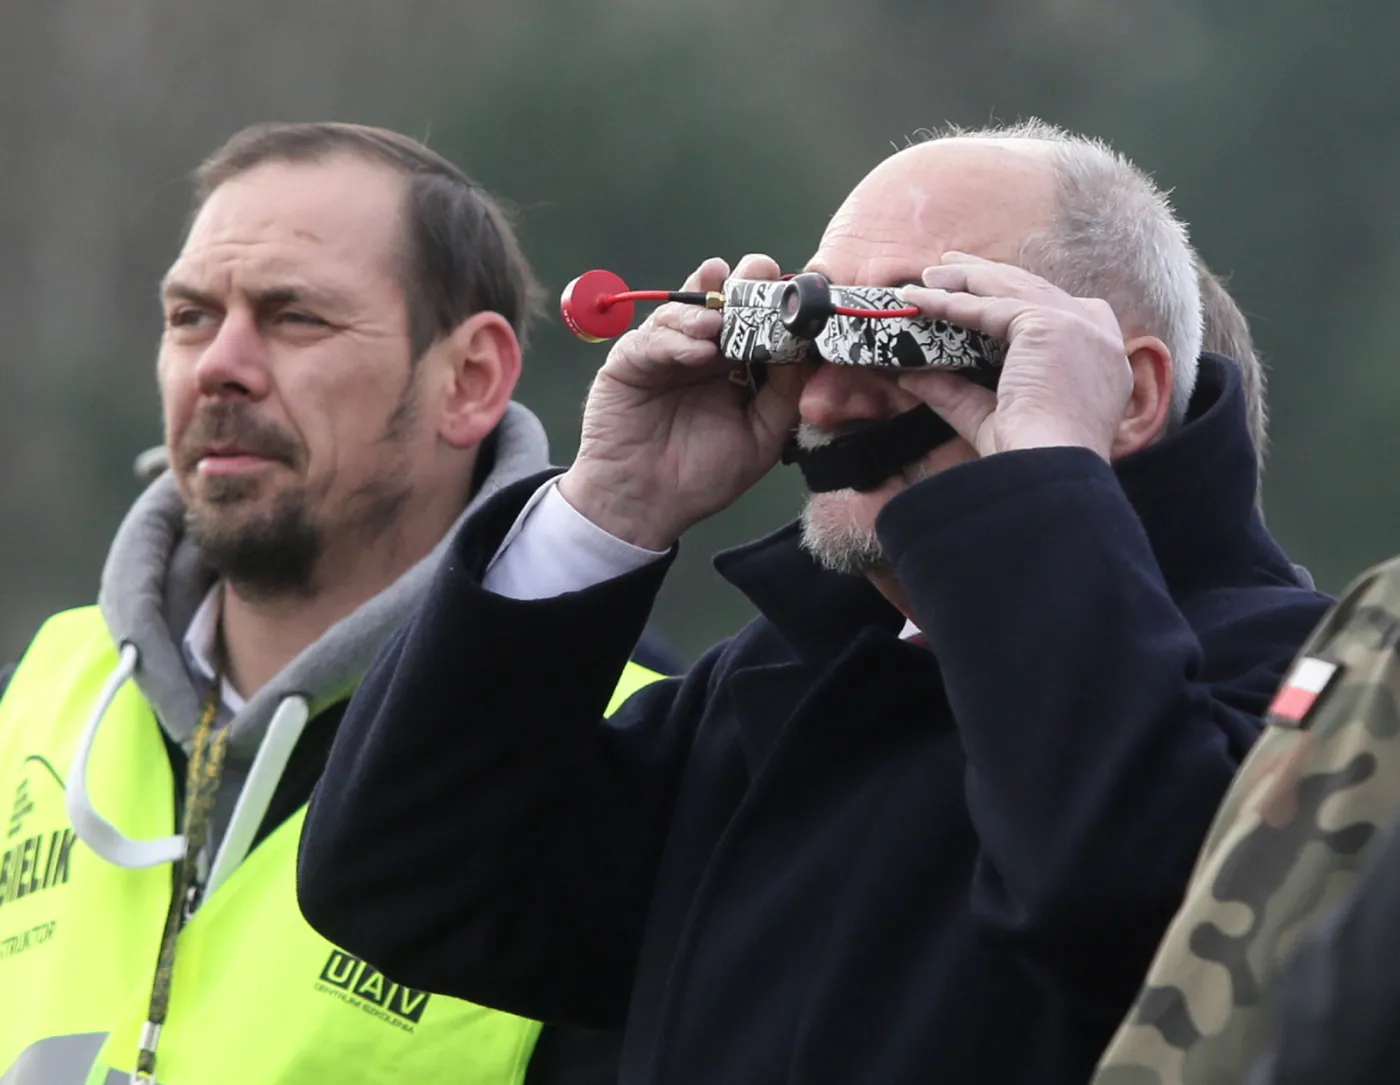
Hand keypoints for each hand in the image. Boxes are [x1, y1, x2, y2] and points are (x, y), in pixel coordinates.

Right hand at [558, 255, 805, 549]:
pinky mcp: (629, 361)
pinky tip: (698, 351)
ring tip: (721, 321)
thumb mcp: (761, 438)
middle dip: (743, 284)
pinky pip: (652, 339)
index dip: (774, 303)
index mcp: (735, 366)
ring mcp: (664, 352)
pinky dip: (676, 339)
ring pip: (684, 310)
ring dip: (707, 309)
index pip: (757, 321)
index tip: (793, 292)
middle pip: (722, 300)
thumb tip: (804, 350)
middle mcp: (701, 351)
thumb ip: (784, 395)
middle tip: (758, 273)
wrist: (645, 507)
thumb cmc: (701, 477)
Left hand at [896, 253, 1132, 460]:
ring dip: (964, 279)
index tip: (982, 292)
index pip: (1054, 312)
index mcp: (1100, 361)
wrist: (1050, 473)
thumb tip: (912, 377)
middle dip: (986, 277)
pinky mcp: (1050, 325)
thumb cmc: (1030, 459)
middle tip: (949, 267)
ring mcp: (1078, 325)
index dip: (1014, 296)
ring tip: (928, 275)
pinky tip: (923, 299)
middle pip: (1033, 289)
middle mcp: (1099, 336)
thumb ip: (957, 393)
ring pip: (1011, 289)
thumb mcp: (991, 419)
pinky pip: (988, 307)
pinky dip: (951, 302)